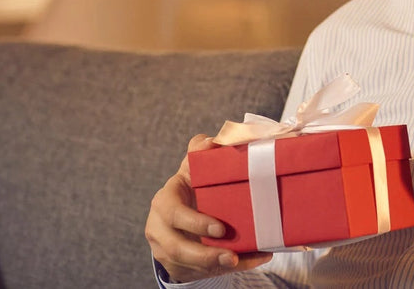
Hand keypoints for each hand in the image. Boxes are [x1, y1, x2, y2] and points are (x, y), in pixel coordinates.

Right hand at [145, 135, 272, 282]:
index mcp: (165, 201)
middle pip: (176, 247)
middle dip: (204, 253)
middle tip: (231, 254)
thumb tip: (212, 140)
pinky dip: (230, 268)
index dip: (195, 222)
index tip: (221, 228)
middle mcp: (160, 228)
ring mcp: (165, 250)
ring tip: (238, 261)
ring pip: (187, 264)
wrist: (182, 213)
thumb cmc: (193, 186)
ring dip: (215, 265)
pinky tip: (254, 260)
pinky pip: (202, 273)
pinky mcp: (178, 266)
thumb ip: (200, 153)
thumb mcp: (193, 169)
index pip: (174, 213)